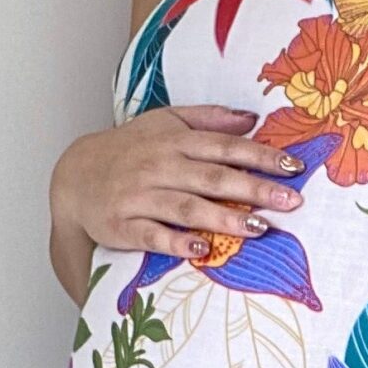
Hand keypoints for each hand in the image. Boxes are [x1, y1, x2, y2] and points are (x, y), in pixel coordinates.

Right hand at [51, 104, 304, 262]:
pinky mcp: (123, 225)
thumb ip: (208, 119)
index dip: (260, 156)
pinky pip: (152, 235)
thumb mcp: (164, 121)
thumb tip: (251, 117)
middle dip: (254, 189)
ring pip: (186, 207)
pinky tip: (203, 250)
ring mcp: (140, 196)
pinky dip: (176, 242)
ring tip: (257, 229)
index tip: (293, 167)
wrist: (74, 176)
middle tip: (290, 202)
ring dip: (223, 218)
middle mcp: (159, 166)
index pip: (225, 146)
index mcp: (175, 141)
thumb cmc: (128, 149)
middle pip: (212, 177)